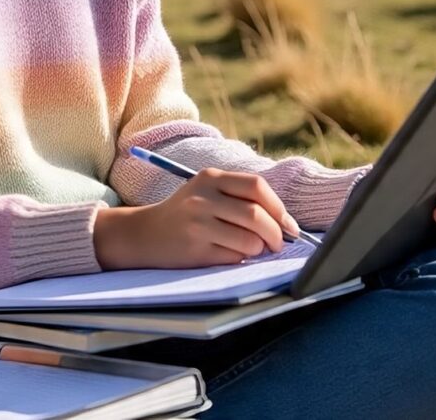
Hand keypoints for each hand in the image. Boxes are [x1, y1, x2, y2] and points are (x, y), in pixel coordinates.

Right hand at [93, 168, 299, 269]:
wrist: (145, 233)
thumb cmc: (186, 213)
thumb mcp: (208, 192)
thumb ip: (240, 198)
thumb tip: (285, 222)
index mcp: (211, 177)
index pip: (257, 186)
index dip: (279, 208)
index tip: (290, 225)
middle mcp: (203, 197)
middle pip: (256, 215)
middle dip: (276, 233)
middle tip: (279, 244)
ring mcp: (198, 223)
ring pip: (249, 240)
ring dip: (259, 249)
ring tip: (253, 249)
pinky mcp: (195, 249)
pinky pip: (234, 257)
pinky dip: (241, 259)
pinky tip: (229, 254)